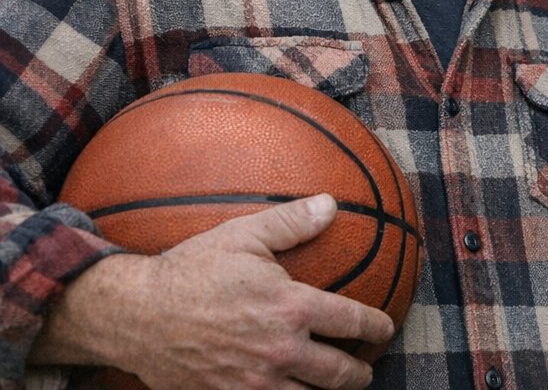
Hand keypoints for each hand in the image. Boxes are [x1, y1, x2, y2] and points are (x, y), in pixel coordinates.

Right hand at [35, 194, 394, 388]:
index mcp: (291, 308)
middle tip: (364, 370)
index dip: (377, 327)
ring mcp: (253, 382)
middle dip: (359, 373)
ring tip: (331, 388)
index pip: (353, 322)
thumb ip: (292, 222)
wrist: (134, 314)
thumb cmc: (190, 270)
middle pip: (339, 374)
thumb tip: (331, 204)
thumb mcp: (243, 236)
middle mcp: (279, 350)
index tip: (384, 328)